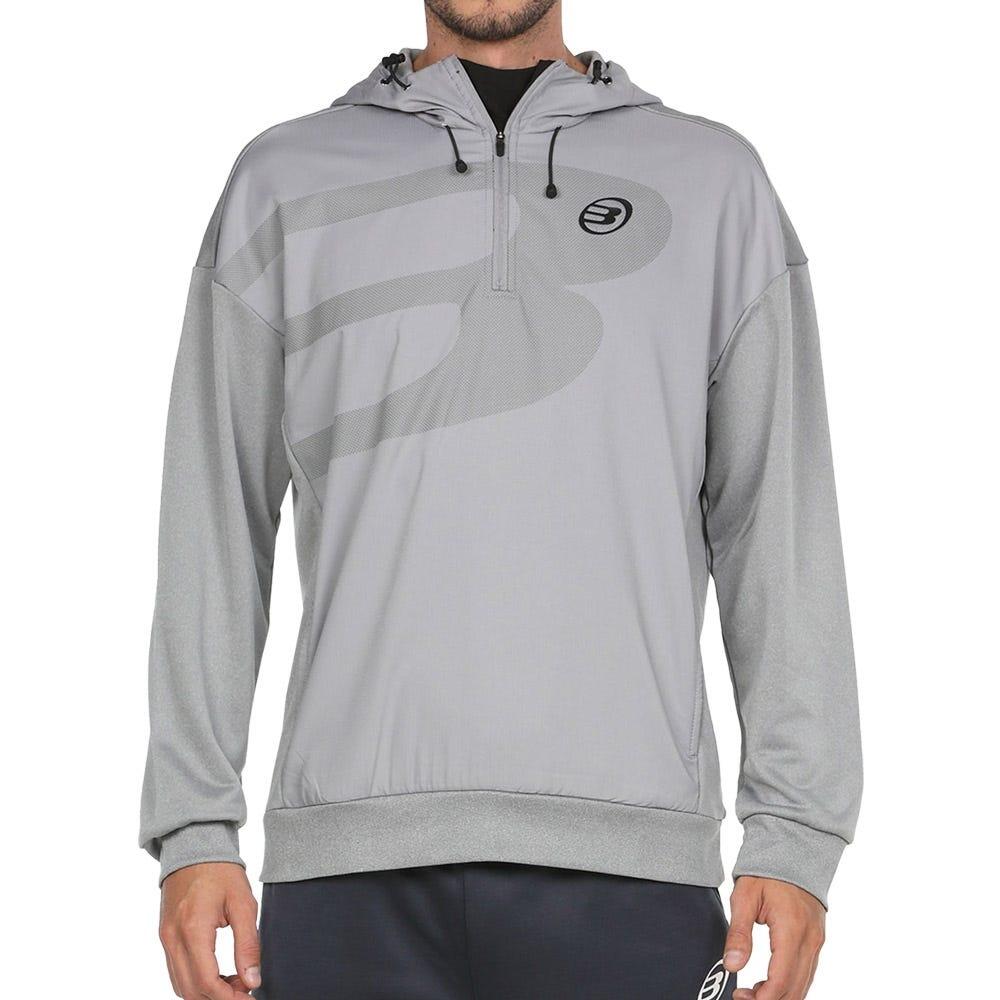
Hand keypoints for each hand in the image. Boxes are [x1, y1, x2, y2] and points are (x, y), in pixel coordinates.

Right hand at [160, 862, 260, 998]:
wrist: (194, 848)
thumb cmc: (221, 872)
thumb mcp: (244, 904)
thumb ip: (248, 944)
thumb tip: (253, 980)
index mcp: (193, 929)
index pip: (206, 981)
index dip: (228, 997)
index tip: (248, 997)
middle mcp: (173, 938)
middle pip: (190, 990)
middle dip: (218, 998)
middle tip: (245, 991)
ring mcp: (165, 938)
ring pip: (180, 985)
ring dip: (206, 992)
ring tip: (235, 983)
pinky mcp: (165, 936)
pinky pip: (176, 971)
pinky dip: (195, 981)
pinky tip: (218, 974)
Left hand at [723, 876, 825, 999]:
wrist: (792, 850)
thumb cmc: (765, 871)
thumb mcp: (744, 897)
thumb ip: (738, 933)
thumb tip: (732, 966)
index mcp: (792, 930)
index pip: (781, 980)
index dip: (762, 998)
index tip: (741, 998)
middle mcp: (810, 940)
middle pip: (796, 989)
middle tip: (744, 997)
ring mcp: (817, 941)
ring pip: (804, 984)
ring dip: (781, 995)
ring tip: (754, 992)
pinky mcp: (817, 940)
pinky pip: (807, 973)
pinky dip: (790, 984)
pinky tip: (770, 983)